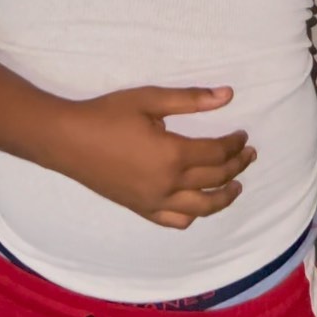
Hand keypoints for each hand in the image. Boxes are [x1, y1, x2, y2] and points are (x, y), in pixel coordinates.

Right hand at [56, 85, 255, 229]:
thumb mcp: (149, 99)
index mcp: (173, 154)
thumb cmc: (107, 114)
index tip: (244, 135)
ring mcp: (155, 201)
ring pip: (201, 208)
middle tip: (249, 155)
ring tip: (235, 187)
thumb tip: (227, 95)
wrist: (68, 141)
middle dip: (237, 166)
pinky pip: (176, 221)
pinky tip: (198, 205)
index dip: (235, 144)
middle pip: (215, 179)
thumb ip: (190, 100)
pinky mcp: (141, 210)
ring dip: (223, 197)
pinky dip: (193, 215)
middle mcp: (169, 184)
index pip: (217, 153)